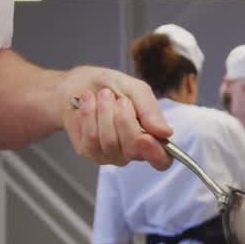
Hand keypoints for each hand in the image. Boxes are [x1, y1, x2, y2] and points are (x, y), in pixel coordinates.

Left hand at [57, 66, 172, 169]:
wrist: (79, 83)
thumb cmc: (111, 87)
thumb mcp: (136, 90)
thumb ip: (150, 110)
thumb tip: (165, 132)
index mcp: (151, 137)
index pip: (161, 160)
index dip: (156, 154)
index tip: (146, 138)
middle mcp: (132, 151)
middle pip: (134, 149)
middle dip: (124, 118)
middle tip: (119, 98)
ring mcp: (110, 154)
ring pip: (111, 143)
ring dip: (105, 113)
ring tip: (103, 95)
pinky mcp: (89, 152)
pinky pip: (92, 138)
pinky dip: (89, 115)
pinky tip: (88, 103)